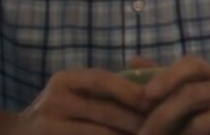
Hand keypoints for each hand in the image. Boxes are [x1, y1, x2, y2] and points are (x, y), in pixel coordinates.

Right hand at [10, 69, 148, 134]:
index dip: (130, 90)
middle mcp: (54, 99)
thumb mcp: (74, 92)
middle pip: (104, 110)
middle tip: (161, 124)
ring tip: (150, 134)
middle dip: (135, 120)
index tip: (154, 100)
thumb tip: (151, 86)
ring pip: (99, 133)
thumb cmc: (58, 112)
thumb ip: (104, 87)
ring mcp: (48, 125)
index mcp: (65, 80)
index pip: (102, 79)